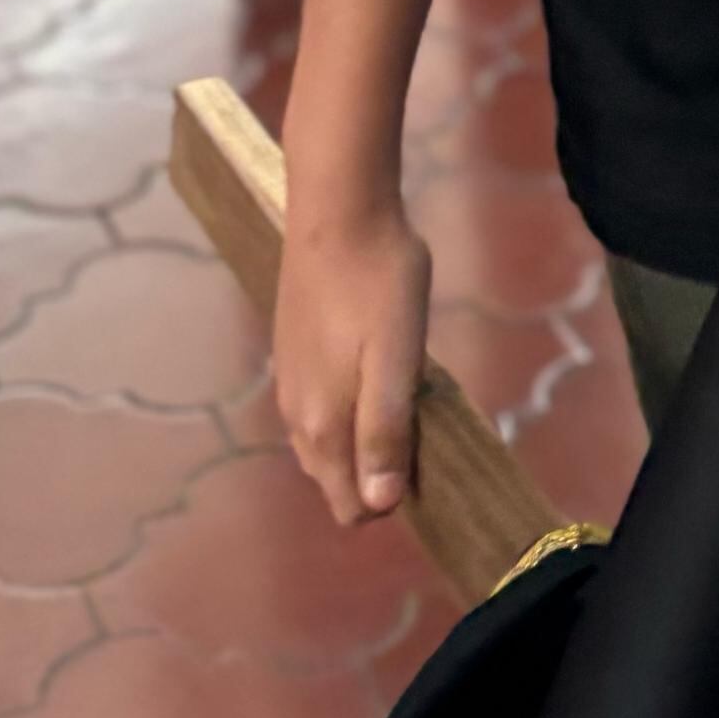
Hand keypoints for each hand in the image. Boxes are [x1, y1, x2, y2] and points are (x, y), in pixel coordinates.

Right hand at [272, 202, 430, 523]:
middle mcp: (297, 416)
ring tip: (405, 401)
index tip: (428, 461)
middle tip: (422, 427)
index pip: (351, 505)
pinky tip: (374, 377)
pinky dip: (346, 414)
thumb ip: (385, 432)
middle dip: (377, 475)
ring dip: (362, 442)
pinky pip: (317, 413)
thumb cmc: (380, 282)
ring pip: (325, 447)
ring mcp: (290, 385)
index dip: (391, 499)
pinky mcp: (292, 357)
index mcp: (322, 425)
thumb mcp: (397, 359)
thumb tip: (378, 504)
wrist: (338, 212)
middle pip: (336, 480)